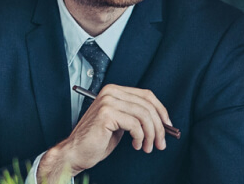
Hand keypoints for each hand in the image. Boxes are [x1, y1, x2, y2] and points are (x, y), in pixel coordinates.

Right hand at [37, 85, 171, 181]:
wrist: (75, 152)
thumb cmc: (97, 140)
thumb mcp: (121, 124)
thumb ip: (137, 117)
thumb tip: (162, 121)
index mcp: (114, 91)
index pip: (147, 95)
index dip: (161, 110)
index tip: (168, 126)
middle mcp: (111, 92)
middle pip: (147, 105)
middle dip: (159, 126)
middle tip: (161, 143)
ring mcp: (108, 101)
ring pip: (143, 115)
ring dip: (151, 134)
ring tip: (147, 147)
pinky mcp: (106, 114)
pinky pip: (135, 125)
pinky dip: (140, 138)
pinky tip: (136, 146)